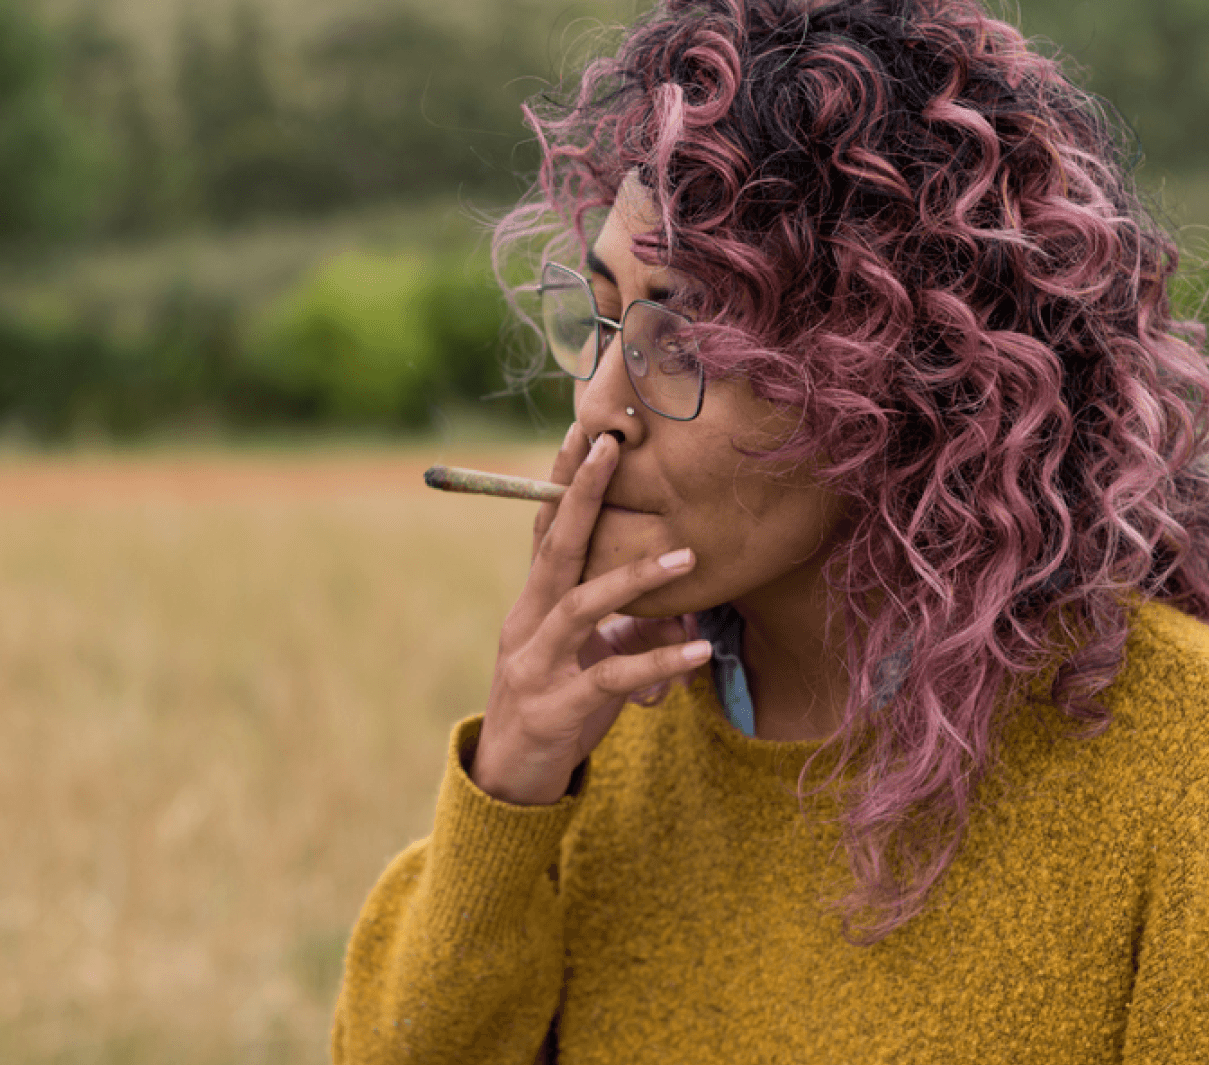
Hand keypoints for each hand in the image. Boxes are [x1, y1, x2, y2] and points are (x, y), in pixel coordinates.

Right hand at [471, 424, 710, 805]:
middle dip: (582, 494)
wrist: (508, 779)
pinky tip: (700, 649)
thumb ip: (630, 629)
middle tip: (610, 446)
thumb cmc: (557, 707)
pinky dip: (660, 662)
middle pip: (555, 546)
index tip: (583, 429)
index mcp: (533, 603)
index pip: (547, 528)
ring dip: (634, 578)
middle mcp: (527, 623)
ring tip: (685, 555)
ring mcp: (537, 665)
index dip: (563, 479)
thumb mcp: (592, 659)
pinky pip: (613, 678)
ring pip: (582, 607)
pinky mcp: (556, 708)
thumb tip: (685, 606)